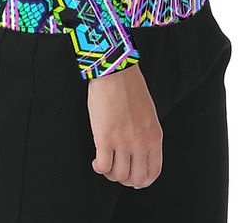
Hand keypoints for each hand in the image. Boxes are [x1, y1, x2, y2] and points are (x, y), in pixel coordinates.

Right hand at [87, 63, 162, 188]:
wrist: (115, 71)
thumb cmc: (129, 87)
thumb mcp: (148, 113)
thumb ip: (146, 134)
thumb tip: (138, 153)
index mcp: (154, 136)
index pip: (153, 172)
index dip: (142, 181)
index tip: (133, 178)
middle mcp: (141, 142)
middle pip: (136, 179)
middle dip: (125, 179)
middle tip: (117, 171)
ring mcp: (123, 142)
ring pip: (118, 175)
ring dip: (110, 173)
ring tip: (106, 162)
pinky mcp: (105, 138)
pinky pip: (103, 167)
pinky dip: (99, 167)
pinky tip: (97, 160)